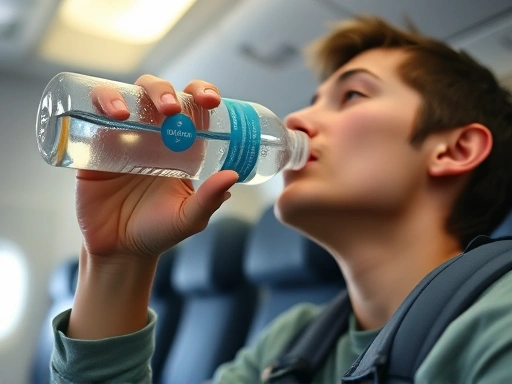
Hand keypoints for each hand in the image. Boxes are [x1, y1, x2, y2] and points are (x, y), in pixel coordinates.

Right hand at [68, 75, 236, 339]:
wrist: (119, 250)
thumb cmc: (159, 232)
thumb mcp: (189, 218)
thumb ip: (209, 200)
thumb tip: (233, 175)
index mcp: (182, 146)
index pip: (193, 106)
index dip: (202, 92)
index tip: (211, 101)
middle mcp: (154, 134)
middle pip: (159, 92)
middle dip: (164, 91)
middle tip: (170, 110)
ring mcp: (124, 136)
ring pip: (127, 95)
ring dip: (127, 94)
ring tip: (126, 114)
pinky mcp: (96, 144)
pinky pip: (94, 112)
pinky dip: (102, 101)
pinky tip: (110, 115)